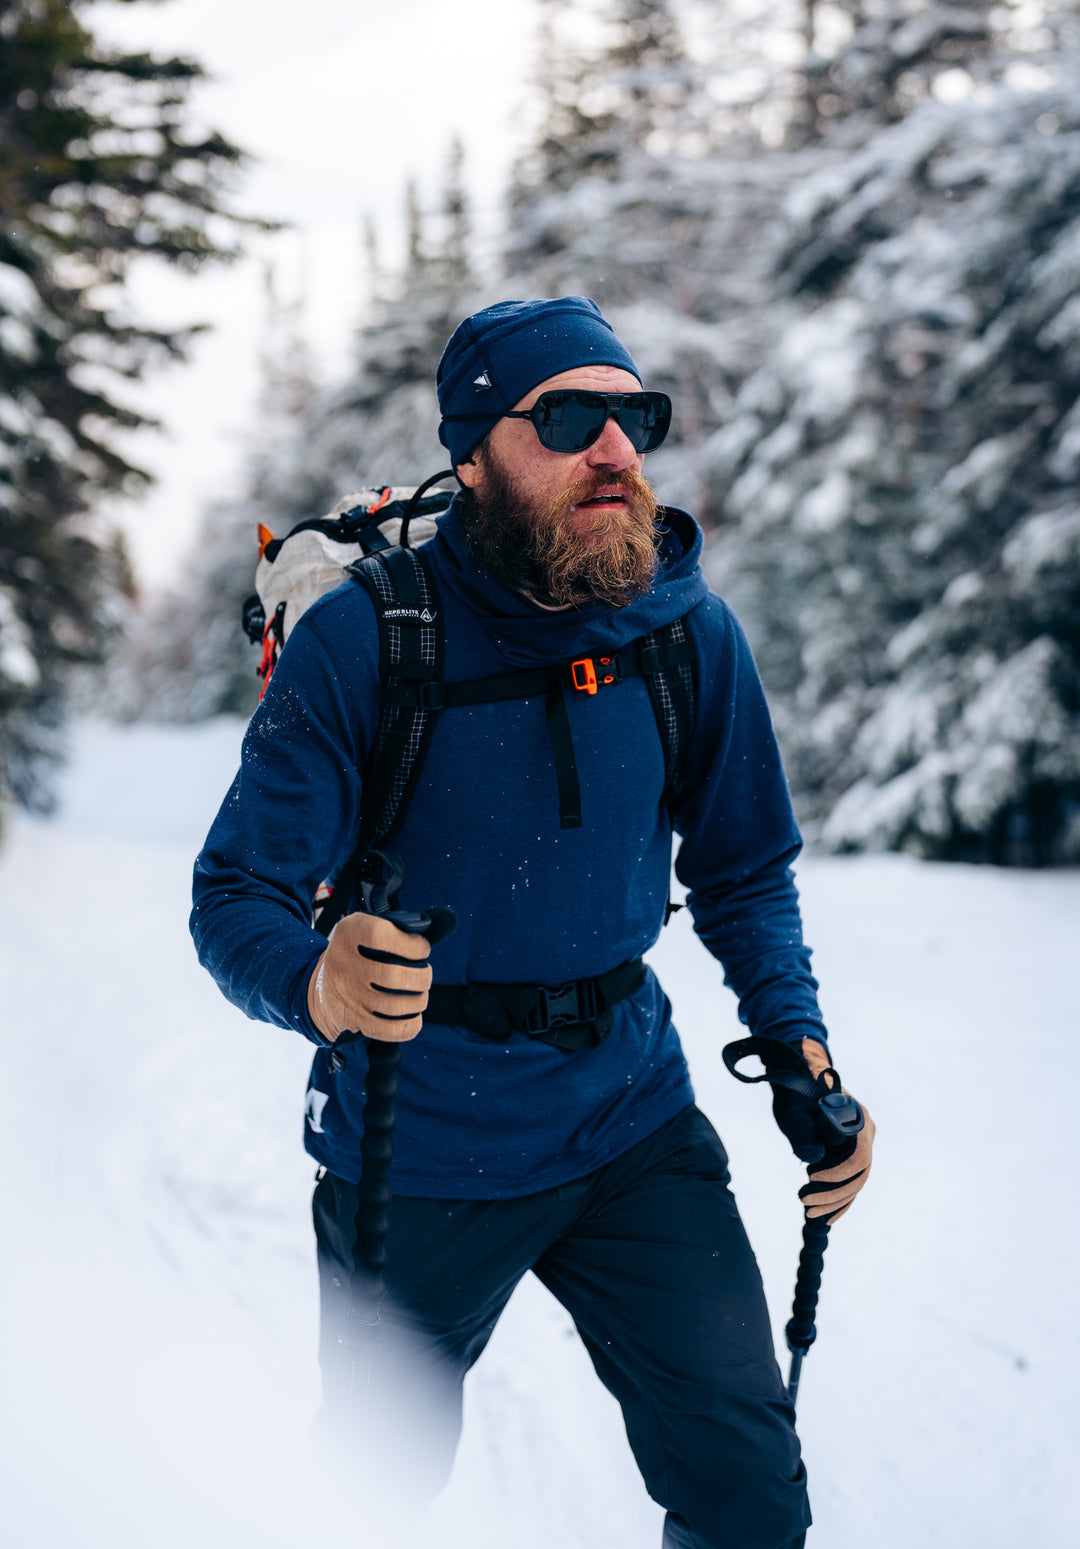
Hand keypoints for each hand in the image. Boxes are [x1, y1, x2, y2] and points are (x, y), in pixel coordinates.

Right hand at [307, 911, 431, 1042]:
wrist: (320, 989)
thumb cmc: (359, 953)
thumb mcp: (368, 928)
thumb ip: (403, 924)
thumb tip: (447, 921)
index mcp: (349, 933)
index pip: (381, 936)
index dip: (411, 944)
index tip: (421, 948)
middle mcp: (344, 964)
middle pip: (394, 976)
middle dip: (422, 977)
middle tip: (424, 975)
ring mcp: (349, 995)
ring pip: (396, 1005)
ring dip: (419, 1000)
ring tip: (420, 994)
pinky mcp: (355, 1021)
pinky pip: (392, 1030)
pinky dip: (411, 1025)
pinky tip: (413, 1015)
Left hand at [721, 1033, 873, 1223]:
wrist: (800, 1080)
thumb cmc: (796, 1091)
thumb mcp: (794, 1110)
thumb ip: (804, 1132)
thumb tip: (813, 1159)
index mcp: (857, 1118)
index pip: (858, 1156)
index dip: (838, 1172)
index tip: (810, 1177)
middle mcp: (866, 1133)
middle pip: (859, 1174)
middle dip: (833, 1194)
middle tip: (804, 1202)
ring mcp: (862, 1145)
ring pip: (855, 1183)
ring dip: (834, 1201)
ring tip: (809, 1212)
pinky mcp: (851, 1156)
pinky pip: (851, 1182)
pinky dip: (840, 1201)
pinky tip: (826, 1217)